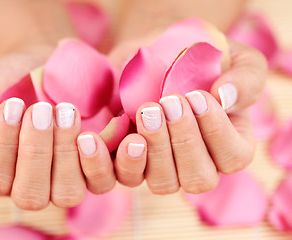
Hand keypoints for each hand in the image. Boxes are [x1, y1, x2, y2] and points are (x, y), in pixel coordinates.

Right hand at [0, 46, 115, 209]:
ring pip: (67, 193)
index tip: (14, 105)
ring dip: (66, 156)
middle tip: (41, 109)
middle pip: (32, 195)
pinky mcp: (94, 167)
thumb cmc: (9, 82)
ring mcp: (66, 178)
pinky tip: (91, 135)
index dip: (3, 146)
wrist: (44, 64)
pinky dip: (97, 162)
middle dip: (35, 152)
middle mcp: (32, 183)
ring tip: (67, 113)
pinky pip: (101, 181)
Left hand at [113, 40, 266, 193]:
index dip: (217, 131)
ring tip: (148, 112)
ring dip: (157, 150)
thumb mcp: (233, 57)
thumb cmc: (199, 58)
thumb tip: (227, 98)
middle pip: (199, 179)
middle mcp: (197, 162)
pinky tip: (127, 134)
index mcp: (229, 143)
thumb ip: (244, 77)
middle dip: (185, 141)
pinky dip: (127, 161)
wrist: (152, 53)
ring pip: (164, 183)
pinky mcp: (131, 161)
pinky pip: (128, 178)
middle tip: (170, 102)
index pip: (233, 157)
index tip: (198, 96)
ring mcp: (163, 166)